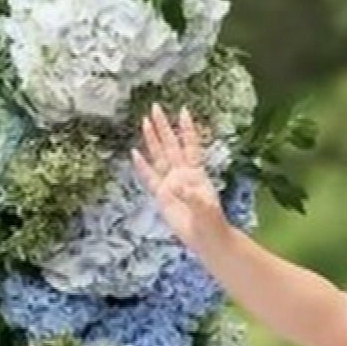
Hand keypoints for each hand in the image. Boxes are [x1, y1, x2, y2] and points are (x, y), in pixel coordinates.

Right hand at [133, 104, 225, 249]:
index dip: (187, 129)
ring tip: (145, 122)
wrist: (206, 238)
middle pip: (170, 145)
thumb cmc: (211, 222)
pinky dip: (142, 166)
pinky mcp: (162, 196)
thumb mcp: (205, 209)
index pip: (190, 145)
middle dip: (164, 126)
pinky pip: (149, 178)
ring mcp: (171, 183)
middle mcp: (183, 173)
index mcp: (196, 173)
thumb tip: (177, 185)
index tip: (184, 110)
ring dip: (152, 140)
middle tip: (156, 107)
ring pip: (159, 156)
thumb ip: (192, 197)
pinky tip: (135, 153)